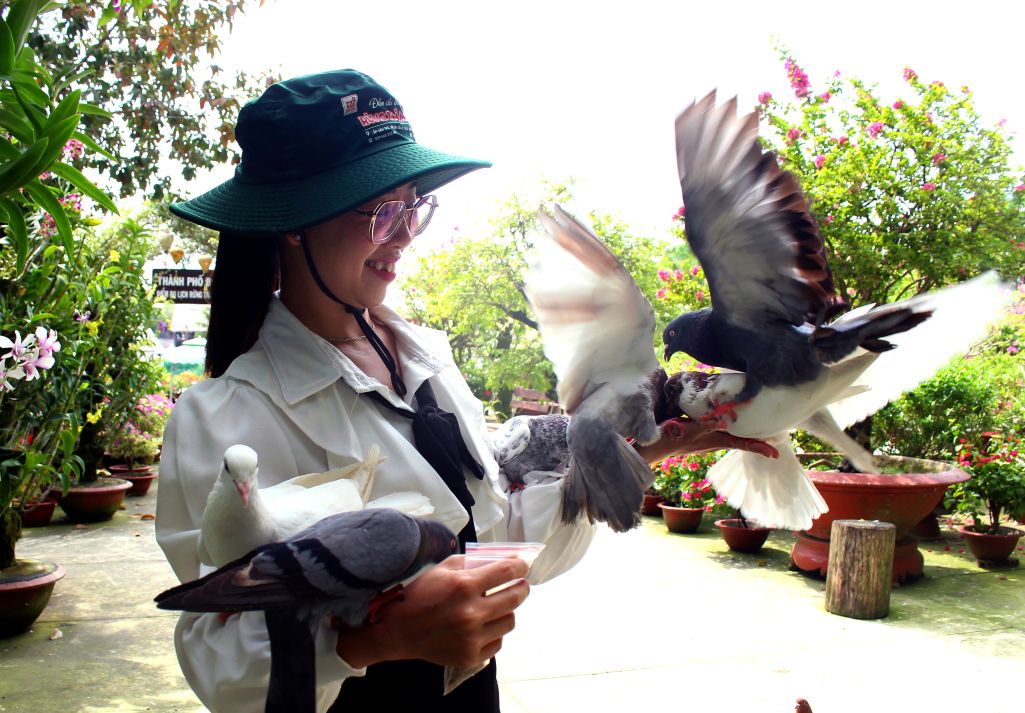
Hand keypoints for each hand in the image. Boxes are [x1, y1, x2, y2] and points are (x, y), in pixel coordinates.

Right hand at [336, 556, 529, 668]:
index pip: (507, 572)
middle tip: (520, 585)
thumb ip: (474, 562)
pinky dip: (493, 632)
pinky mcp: (471, 658)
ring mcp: (472, 639)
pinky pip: (498, 642)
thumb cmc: (420, 595)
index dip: (520, 567)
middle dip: (521, 587)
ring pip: (510, 621)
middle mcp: (471, 614)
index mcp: (463, 586)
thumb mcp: (443, 569)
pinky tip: (481, 626)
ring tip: (495, 606)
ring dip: (506, 611)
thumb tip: (505, 559)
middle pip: (516, 597)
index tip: (523, 566)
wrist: (397, 631)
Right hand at [633, 417, 778, 464]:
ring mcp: (706, 438)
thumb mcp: (688, 430)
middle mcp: (713, 441)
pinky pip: (720, 431)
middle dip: (756, 441)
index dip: (759, 448)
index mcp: (714, 440)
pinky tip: (727, 420)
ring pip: (731, 436)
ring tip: (757, 429)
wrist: (652, 446)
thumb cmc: (670, 438)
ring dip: (745, 434)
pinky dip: (730, 427)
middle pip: (740, 441)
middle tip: (773, 439)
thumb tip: (723, 422)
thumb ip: (705, 425)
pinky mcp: (698, 433)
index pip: (742, 445)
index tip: (775, 453)